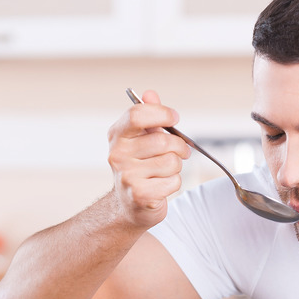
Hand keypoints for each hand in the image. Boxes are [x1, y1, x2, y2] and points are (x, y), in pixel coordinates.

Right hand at [107, 89, 191, 228]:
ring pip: (171, 162)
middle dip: (179, 146)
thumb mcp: (141, 138)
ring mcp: (127, 176)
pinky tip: (162, 185)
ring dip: (177, 166)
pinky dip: (175, 183)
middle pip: (162, 140)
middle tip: (181, 151)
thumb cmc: (139, 166)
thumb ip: (148, 115)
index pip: (137, 115)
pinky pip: (174, 181)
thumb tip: (150, 94)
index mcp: (117, 136)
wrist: (130, 204)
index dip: (161, 113)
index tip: (174, 118)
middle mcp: (118, 155)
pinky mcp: (141, 195)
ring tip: (166, 170)